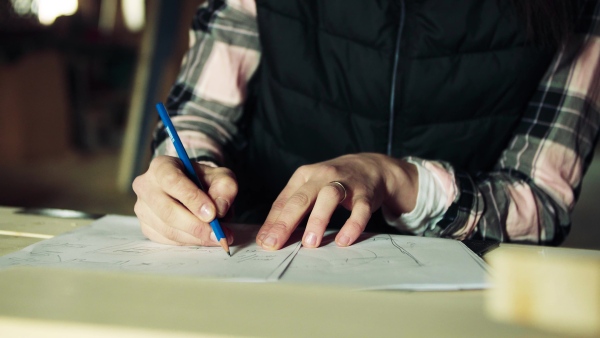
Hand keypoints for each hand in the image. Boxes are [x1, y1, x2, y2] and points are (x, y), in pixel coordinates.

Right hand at [132, 155, 236, 245]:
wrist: (193, 188)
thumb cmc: (205, 181)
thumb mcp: (221, 177)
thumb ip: (225, 188)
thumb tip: (219, 209)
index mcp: (161, 166)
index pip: (172, 181)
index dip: (192, 198)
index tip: (211, 213)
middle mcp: (146, 186)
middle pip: (167, 210)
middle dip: (195, 225)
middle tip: (219, 233)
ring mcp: (143, 208)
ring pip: (167, 229)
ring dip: (195, 237)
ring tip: (219, 237)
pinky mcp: (146, 226)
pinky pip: (167, 240)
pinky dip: (189, 242)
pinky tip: (204, 238)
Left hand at [256, 153, 417, 249]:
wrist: (371, 166)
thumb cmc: (333, 181)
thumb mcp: (310, 187)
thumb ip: (292, 207)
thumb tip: (270, 234)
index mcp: (304, 175)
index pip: (284, 200)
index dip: (272, 222)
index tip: (264, 241)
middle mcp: (322, 176)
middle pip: (301, 198)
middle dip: (286, 223)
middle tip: (274, 244)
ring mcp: (345, 183)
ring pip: (329, 198)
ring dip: (318, 220)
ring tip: (309, 244)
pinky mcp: (365, 193)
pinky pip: (360, 209)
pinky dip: (352, 225)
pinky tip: (343, 240)